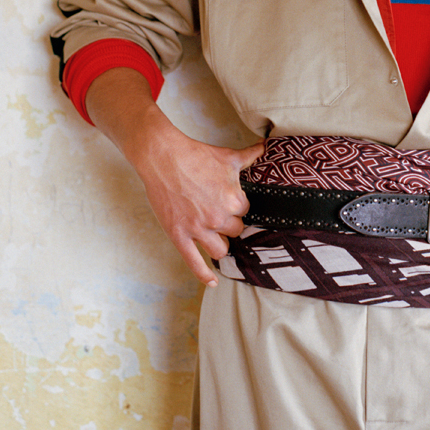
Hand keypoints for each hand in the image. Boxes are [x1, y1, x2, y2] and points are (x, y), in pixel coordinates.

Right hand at [129, 108, 263, 286]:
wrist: (164, 157)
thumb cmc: (196, 155)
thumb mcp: (227, 156)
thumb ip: (249, 156)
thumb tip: (265, 147)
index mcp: (234, 200)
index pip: (245, 213)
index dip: (237, 208)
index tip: (230, 204)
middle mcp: (219, 218)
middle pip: (235, 232)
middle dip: (228, 224)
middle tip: (218, 215)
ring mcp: (199, 229)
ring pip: (220, 250)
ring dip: (220, 244)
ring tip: (215, 237)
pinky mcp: (179, 236)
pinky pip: (194, 262)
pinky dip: (205, 275)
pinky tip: (213, 282)